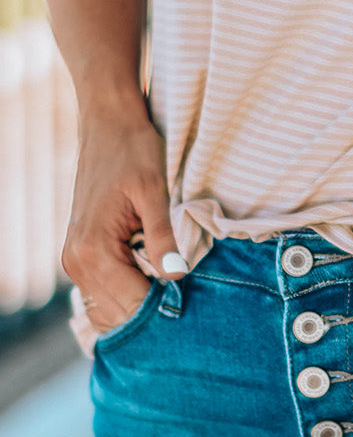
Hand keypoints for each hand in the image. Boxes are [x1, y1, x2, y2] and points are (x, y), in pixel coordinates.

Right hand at [61, 111, 186, 337]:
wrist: (109, 124)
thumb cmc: (133, 150)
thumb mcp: (155, 191)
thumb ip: (162, 236)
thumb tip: (177, 276)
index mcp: (93, 249)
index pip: (130, 303)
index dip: (162, 309)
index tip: (192, 305)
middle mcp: (77, 261)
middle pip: (116, 313)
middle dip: (150, 313)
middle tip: (188, 304)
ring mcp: (76, 259)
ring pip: (108, 307)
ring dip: (139, 306)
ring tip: (174, 295)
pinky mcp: (83, 253)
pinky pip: (104, 290)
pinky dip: (128, 294)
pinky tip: (156, 283)